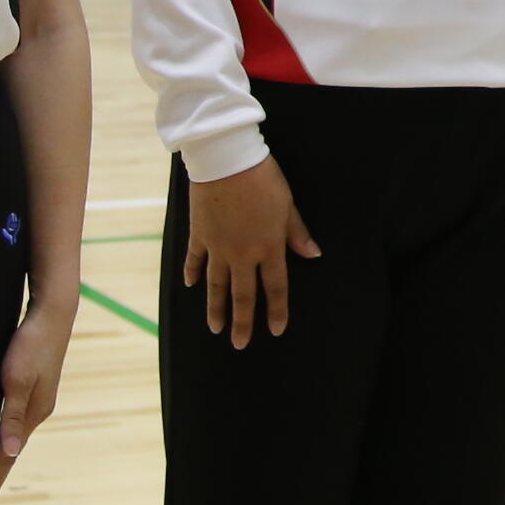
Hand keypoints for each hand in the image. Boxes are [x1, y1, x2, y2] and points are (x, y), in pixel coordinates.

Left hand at [0, 300, 73, 504]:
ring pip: (11, 440)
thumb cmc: (31, 343)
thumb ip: (11, 416)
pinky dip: (1, 441)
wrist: (53, 313)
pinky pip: (13, 424)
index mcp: (33, 414)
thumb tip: (8, 453)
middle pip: (9, 454)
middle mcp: (36, 412)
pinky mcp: (33, 388)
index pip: (5, 458)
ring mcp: (36, 400)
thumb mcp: (17, 379)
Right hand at [183, 155, 318, 345]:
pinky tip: (191, 286)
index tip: (276, 330)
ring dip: (216, 308)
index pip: (276, 287)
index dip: (277, 310)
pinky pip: (194, 260)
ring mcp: (217, 247)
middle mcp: (242, 254)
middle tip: (239, 344)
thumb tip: (313, 254)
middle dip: (242, 322)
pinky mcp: (199, 235)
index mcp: (269, 247)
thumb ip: (297, 233)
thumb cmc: (263, 178)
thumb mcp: (288, 205)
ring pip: (216, 285)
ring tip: (215, 328)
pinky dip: (192, 273)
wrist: (226, 161)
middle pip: (243, 295)